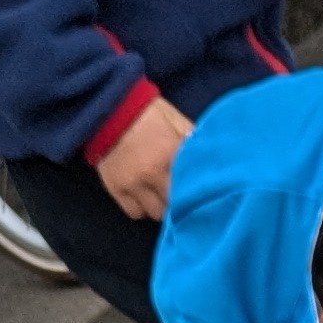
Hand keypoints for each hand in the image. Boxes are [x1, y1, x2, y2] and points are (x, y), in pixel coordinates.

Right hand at [93, 92, 192, 222]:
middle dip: (181, 203)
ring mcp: (132, 183)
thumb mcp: (177, 121)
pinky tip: (146, 198)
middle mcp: (152, 173)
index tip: (202, 194)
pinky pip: (135, 212)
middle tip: (183, 196)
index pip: (192, 188)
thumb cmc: (148, 114)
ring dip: (162, 207)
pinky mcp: (115, 188)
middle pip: (175, 206)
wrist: (108, 108)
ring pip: (155, 214)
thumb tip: (213, 161)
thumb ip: (194, 142)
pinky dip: (142, 209)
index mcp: (171, 154)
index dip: (199, 194)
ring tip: (163, 196)